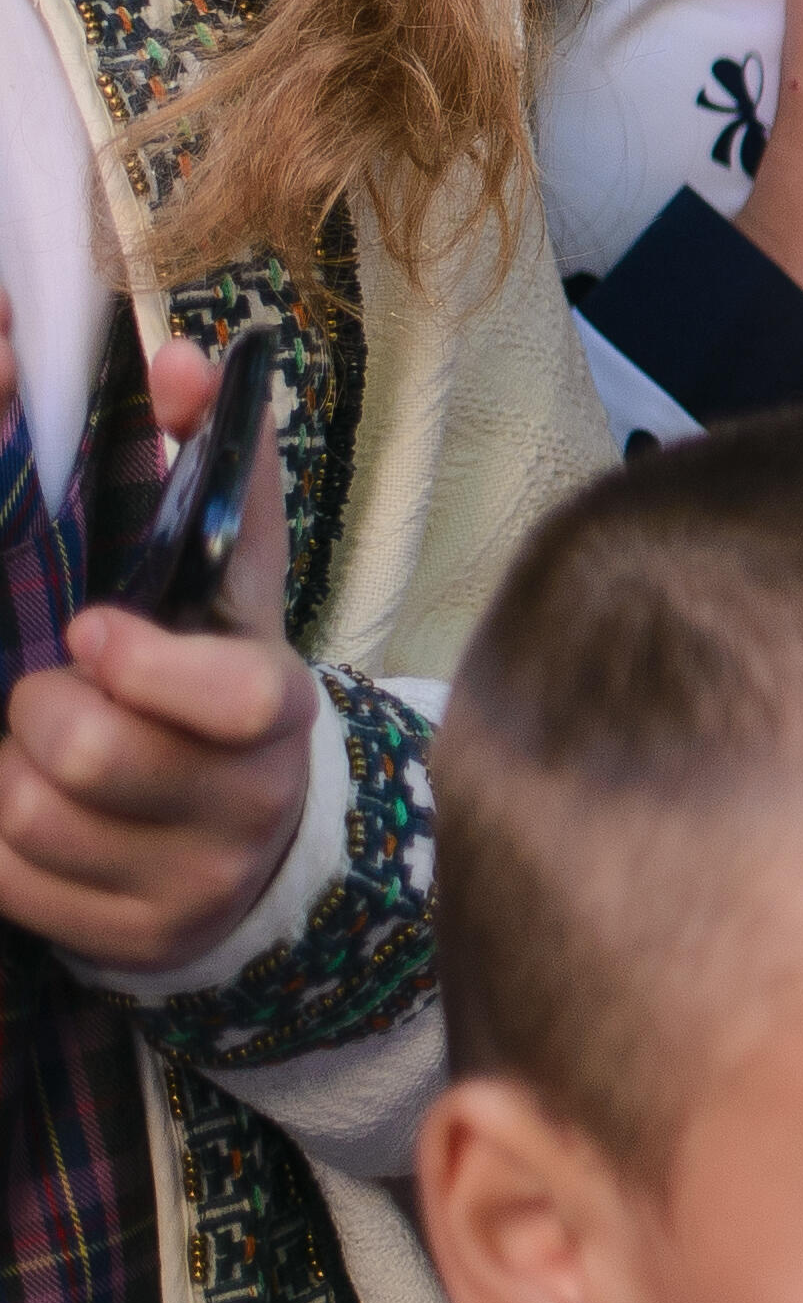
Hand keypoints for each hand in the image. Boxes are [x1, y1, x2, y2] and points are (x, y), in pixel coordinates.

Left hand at [0, 319, 318, 978]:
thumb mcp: (226, 583)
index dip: (145, 666)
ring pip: (32, 823)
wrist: (262, 843)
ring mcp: (188, 885)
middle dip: (35, 712)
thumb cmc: (218, 682)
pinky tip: (19, 809)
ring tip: (25, 746)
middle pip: (93, 757)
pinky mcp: (126, 943)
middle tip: (43, 688)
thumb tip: (182, 358)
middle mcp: (249, 809)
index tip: (89, 633)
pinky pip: (8, 887)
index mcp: (276, 709)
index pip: (232, 698)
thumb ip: (209, 468)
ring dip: (0, 772)